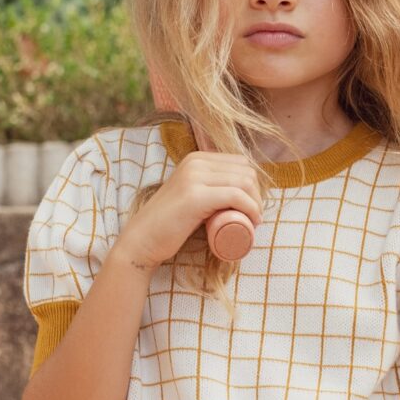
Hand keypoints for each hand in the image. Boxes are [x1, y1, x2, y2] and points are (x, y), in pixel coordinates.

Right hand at [115, 150, 260, 271]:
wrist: (142, 240)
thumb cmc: (169, 224)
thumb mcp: (190, 194)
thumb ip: (204, 185)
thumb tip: (234, 189)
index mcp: (196, 158)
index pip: (240, 162)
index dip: (253, 185)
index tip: (252, 207)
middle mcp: (195, 162)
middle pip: (245, 171)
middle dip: (257, 194)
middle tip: (253, 217)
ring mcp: (193, 177)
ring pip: (244, 182)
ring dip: (256, 203)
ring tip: (252, 221)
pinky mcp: (194, 196)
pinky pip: (236, 196)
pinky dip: (251, 208)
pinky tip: (253, 221)